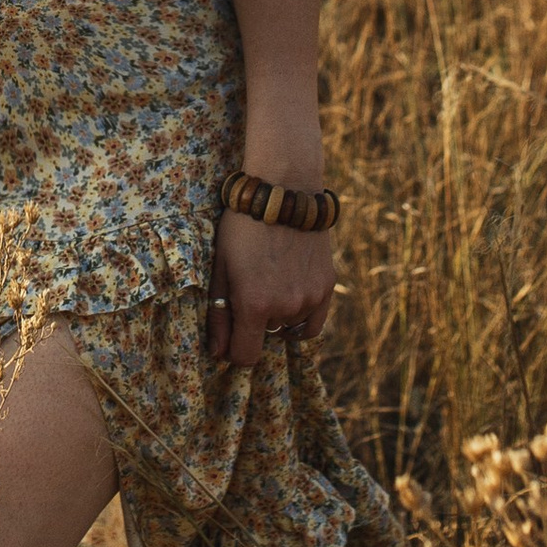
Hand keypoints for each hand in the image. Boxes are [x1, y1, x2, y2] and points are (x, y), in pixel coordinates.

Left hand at [206, 204, 335, 370]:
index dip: (235, 351)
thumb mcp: (221, 266)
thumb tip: (218, 355)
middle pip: (267, 338)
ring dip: (279, 317)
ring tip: (270, 282)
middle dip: (254, 324)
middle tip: (249, 289)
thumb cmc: (242, 226)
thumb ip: (219, 315)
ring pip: (290, 328)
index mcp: (254, 304)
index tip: (231, 337)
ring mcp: (311, 298)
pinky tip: (290, 295)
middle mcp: (286, 306)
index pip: (246, 356)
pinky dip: (300, 315)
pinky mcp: (327, 287)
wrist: (284, 190)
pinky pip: (313, 321)